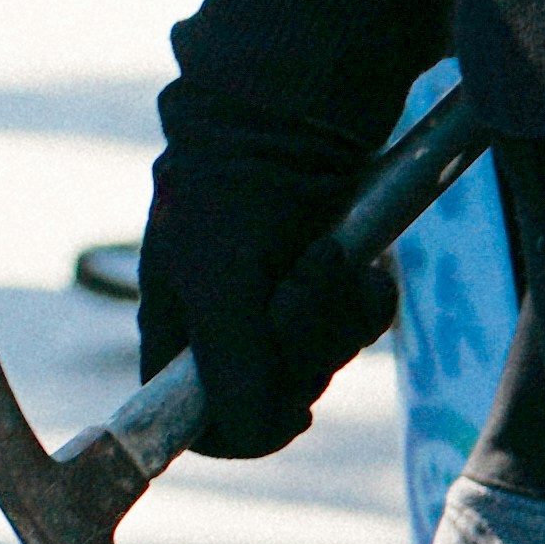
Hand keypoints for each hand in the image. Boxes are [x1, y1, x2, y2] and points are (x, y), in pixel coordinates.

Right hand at [130, 129, 364, 465]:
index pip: (198, 424)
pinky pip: (357, 325)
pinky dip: (367, 300)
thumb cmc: (236, 191)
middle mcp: (224, 326)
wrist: (294, 107)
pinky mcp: (325, 280)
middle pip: (274, 396)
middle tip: (305, 288)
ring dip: (339, 317)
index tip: (287, 401)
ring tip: (335, 256)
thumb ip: (228, 371)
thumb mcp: (220, 285)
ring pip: (322, 361)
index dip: (245, 425)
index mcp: (177, 333)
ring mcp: (278, 304)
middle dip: (304, 348)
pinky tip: (365, 265)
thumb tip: (250, 436)